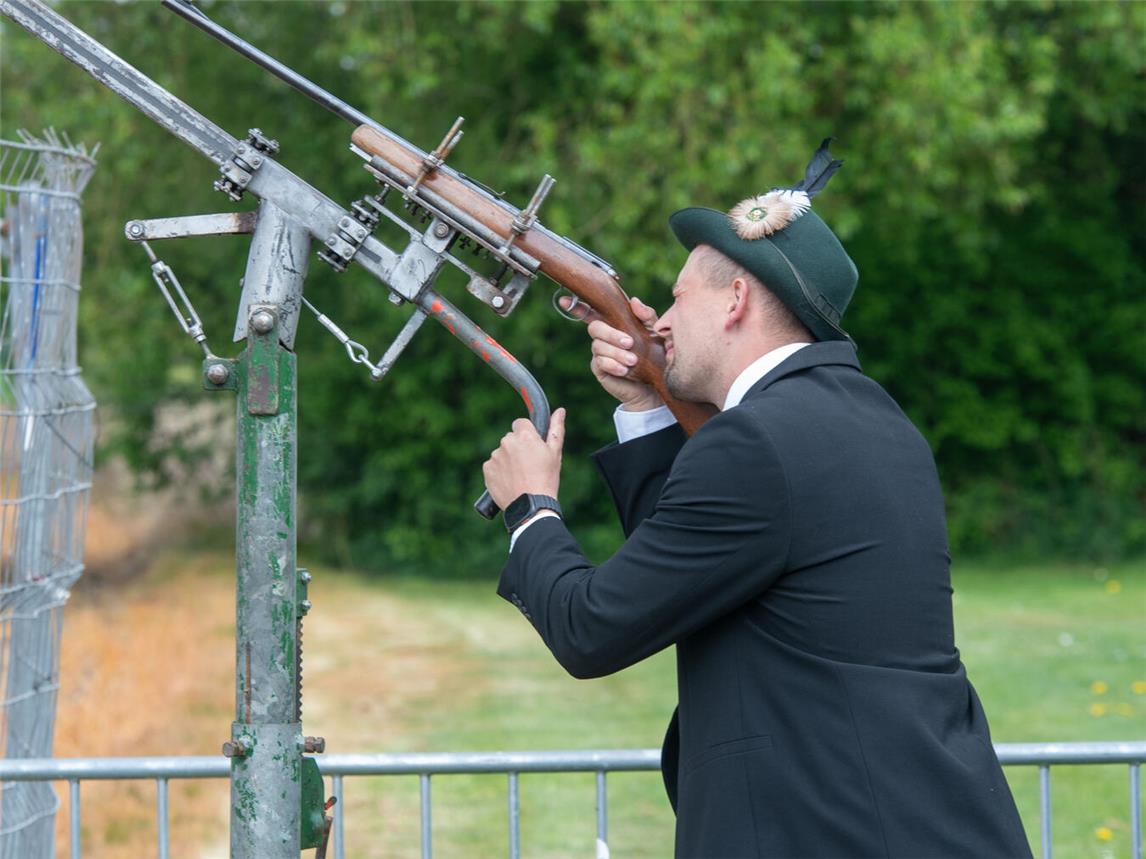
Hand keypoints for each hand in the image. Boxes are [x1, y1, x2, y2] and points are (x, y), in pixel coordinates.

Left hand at [482, 408, 565, 509]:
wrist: (531, 505)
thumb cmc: (546, 478)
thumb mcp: (555, 453)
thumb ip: (556, 429)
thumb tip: (560, 410)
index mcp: (524, 435)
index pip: (520, 423)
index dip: (527, 434)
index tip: (532, 447)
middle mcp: (507, 442)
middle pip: (510, 439)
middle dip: (517, 448)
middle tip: (528, 465)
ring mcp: (495, 456)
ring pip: (501, 453)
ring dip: (508, 461)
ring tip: (520, 476)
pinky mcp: (487, 470)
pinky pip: (493, 466)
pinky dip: (499, 472)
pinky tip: (510, 482)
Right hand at [561, 295, 664, 411]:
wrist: (654, 384)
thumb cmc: (655, 354)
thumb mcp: (655, 332)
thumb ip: (647, 316)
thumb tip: (634, 301)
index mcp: (615, 323)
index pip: (594, 311)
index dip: (579, 306)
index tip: (564, 300)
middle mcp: (604, 336)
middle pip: (595, 327)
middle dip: (611, 334)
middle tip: (629, 343)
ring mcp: (600, 352)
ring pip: (598, 346)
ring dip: (616, 353)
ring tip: (633, 361)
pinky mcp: (599, 368)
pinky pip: (600, 362)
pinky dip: (613, 365)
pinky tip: (624, 370)